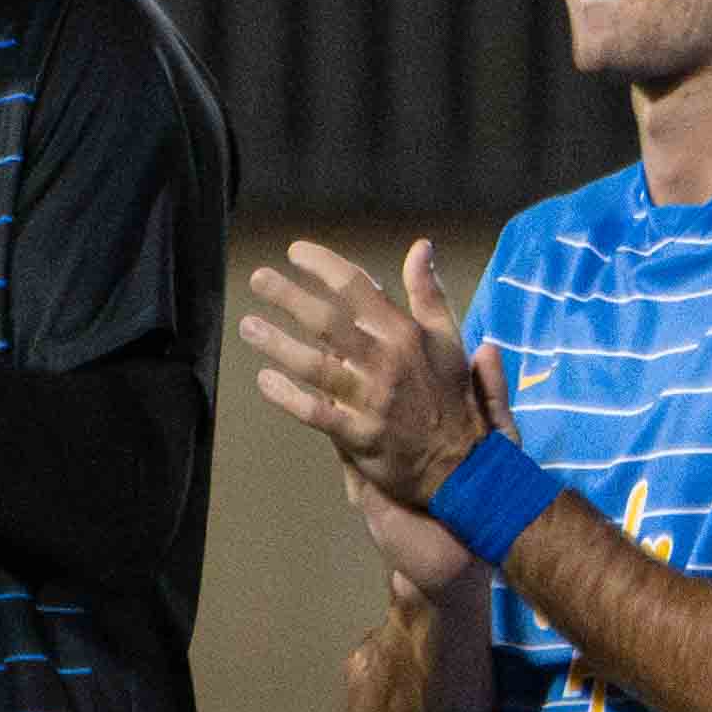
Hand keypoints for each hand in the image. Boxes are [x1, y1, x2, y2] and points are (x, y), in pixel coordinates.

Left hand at [235, 238, 506, 508]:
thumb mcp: (449, 339)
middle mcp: (386, 362)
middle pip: (327, 321)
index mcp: (406, 335)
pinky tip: (264, 381)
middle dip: (287, 296)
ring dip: (276, 344)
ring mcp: (371, 400)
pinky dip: (287, 396)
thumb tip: (420, 246)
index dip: (323, 265)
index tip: (295, 252)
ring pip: (314, 366)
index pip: (359, 288)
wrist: (464, 465)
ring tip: (248, 326)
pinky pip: (314, 413)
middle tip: (258, 279)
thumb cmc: (452, 399)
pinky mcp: (359, 435)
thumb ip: (429, 293)